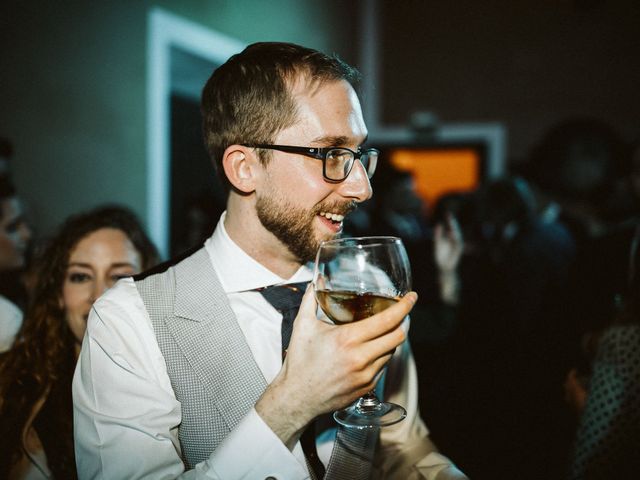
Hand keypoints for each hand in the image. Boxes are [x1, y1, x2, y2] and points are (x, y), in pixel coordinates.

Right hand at [255, 286, 416, 446]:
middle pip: (398, 336)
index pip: (387, 321)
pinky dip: (382, 354)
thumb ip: (311, 300)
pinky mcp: (366, 388)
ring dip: (392, 339)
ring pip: (392, 352)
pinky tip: (373, 348)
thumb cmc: (299, 361)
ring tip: (386, 329)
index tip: (412, 297)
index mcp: (348, 339)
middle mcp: (360, 358)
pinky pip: (383, 366)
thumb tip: (317, 281)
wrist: (297, 398)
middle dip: (404, 322)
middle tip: (402, 312)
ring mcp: (366, 375)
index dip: (404, 307)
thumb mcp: (302, 326)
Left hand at [434, 213, 462, 272]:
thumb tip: (438, 224)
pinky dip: (455, 238)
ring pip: (457, 234)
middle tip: (449, 215)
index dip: (450, 220)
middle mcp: (453, 240)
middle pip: (454, 229)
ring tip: (451, 221)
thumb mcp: (437, 243)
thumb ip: (438, 235)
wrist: (443, 267)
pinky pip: (457, 243)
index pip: (450, 227)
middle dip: (452, 222)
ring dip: (454, 228)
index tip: (448, 213)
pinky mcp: (458, 250)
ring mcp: (456, 244)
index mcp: (449, 237)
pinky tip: (452, 233)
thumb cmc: (440, 256)